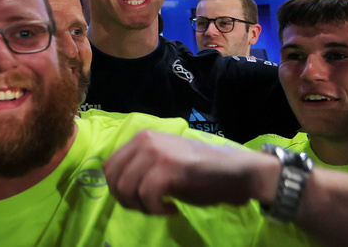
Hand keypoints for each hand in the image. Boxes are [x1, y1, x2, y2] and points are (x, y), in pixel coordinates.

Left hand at [104, 131, 278, 215]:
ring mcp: (155, 152)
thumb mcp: (164, 165)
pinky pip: (147, 195)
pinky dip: (156, 209)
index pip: (109, 167)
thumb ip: (141, 169)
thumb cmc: (204, 173)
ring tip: (162, 209)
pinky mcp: (169, 166)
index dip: (119, 190)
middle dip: (127, 201)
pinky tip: (172, 210)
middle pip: (113, 178)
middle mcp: (144, 140)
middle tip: (151, 209)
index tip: (140, 201)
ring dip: (142, 207)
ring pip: (127, 187)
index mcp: (140, 138)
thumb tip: (119, 187)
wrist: (238, 171)